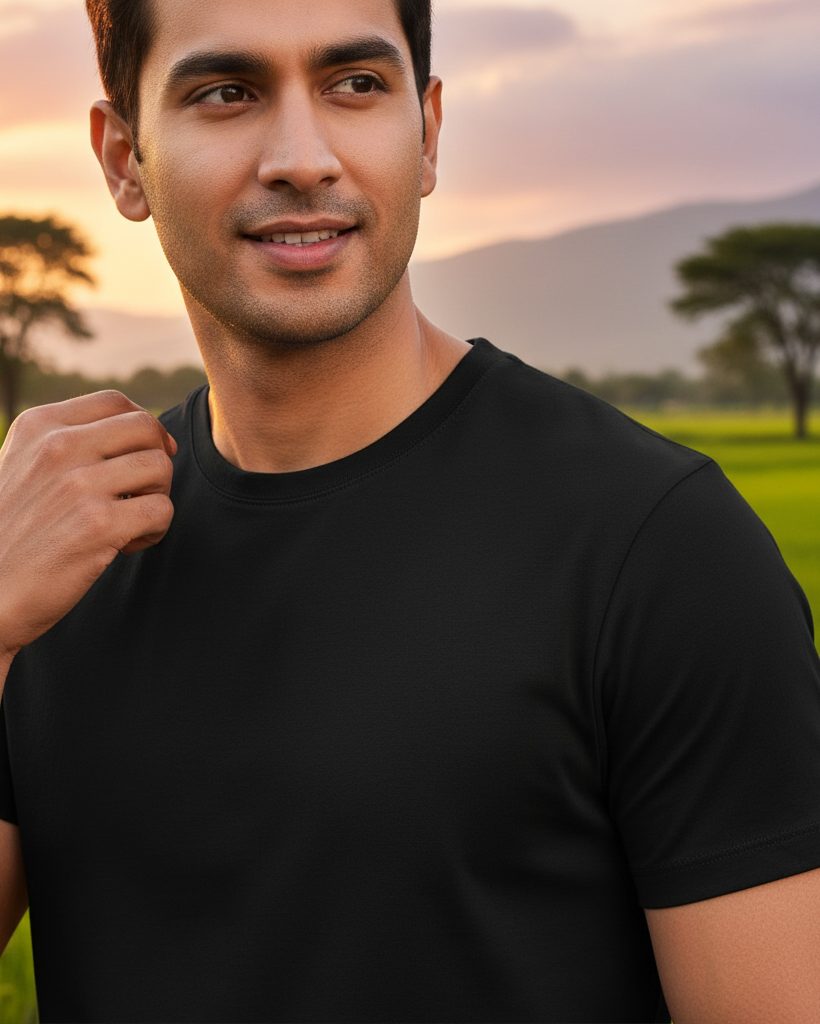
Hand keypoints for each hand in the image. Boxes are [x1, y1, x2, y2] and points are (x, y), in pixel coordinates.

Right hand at [0, 390, 175, 659]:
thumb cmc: (11, 534)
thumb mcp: (22, 467)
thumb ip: (68, 444)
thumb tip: (144, 430)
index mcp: (38, 426)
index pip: (115, 402)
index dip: (143, 427)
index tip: (146, 454)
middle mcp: (57, 447)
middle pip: (146, 429)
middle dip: (157, 459)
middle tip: (140, 492)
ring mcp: (78, 485)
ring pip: (161, 467)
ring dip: (157, 496)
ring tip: (130, 520)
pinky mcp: (98, 525)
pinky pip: (161, 510)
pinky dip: (154, 529)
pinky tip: (126, 544)